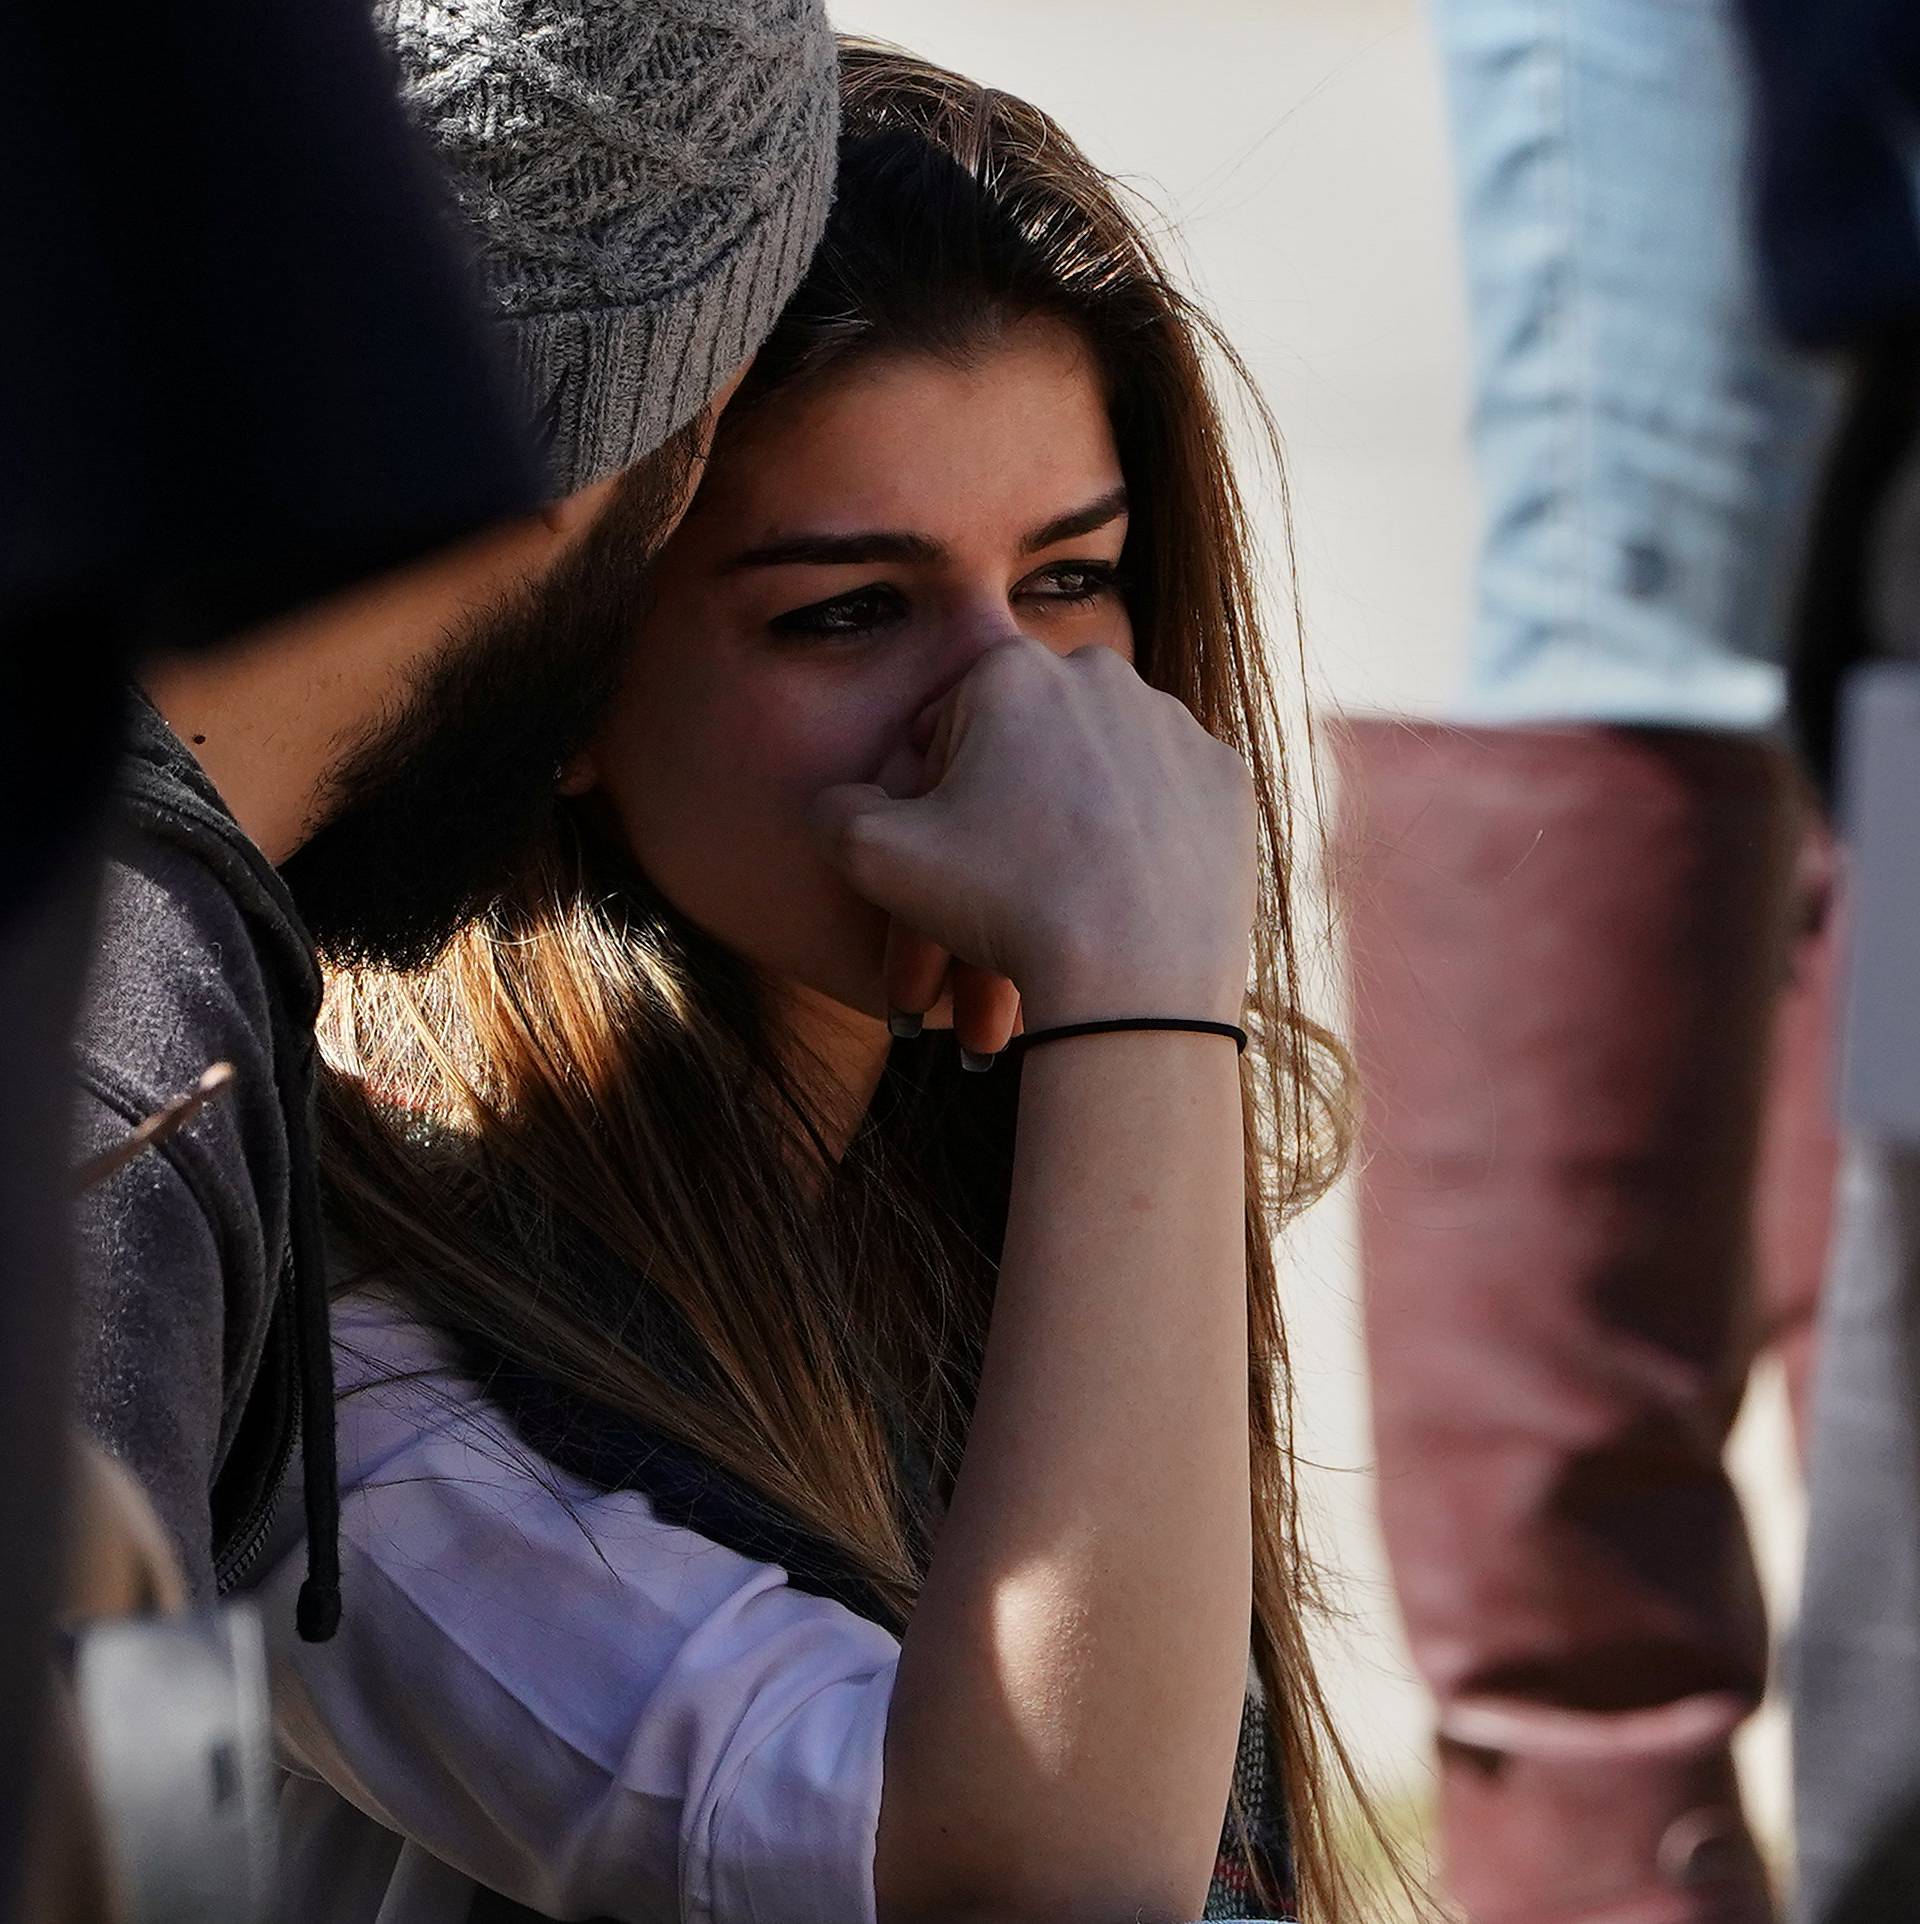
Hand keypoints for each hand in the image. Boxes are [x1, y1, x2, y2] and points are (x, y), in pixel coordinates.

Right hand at [812, 637, 1256, 1049]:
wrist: (1136, 979)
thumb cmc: (1002, 904)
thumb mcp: (875, 858)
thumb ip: (837, 811)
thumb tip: (842, 802)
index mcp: (1012, 670)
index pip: (947, 725)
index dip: (928, 796)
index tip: (935, 857)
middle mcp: (1102, 674)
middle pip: (1025, 745)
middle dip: (997, 812)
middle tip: (987, 890)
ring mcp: (1176, 724)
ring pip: (1096, 769)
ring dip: (1065, 821)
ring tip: (1048, 898)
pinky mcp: (1227, 777)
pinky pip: (1163, 798)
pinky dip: (1137, 836)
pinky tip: (1116, 890)